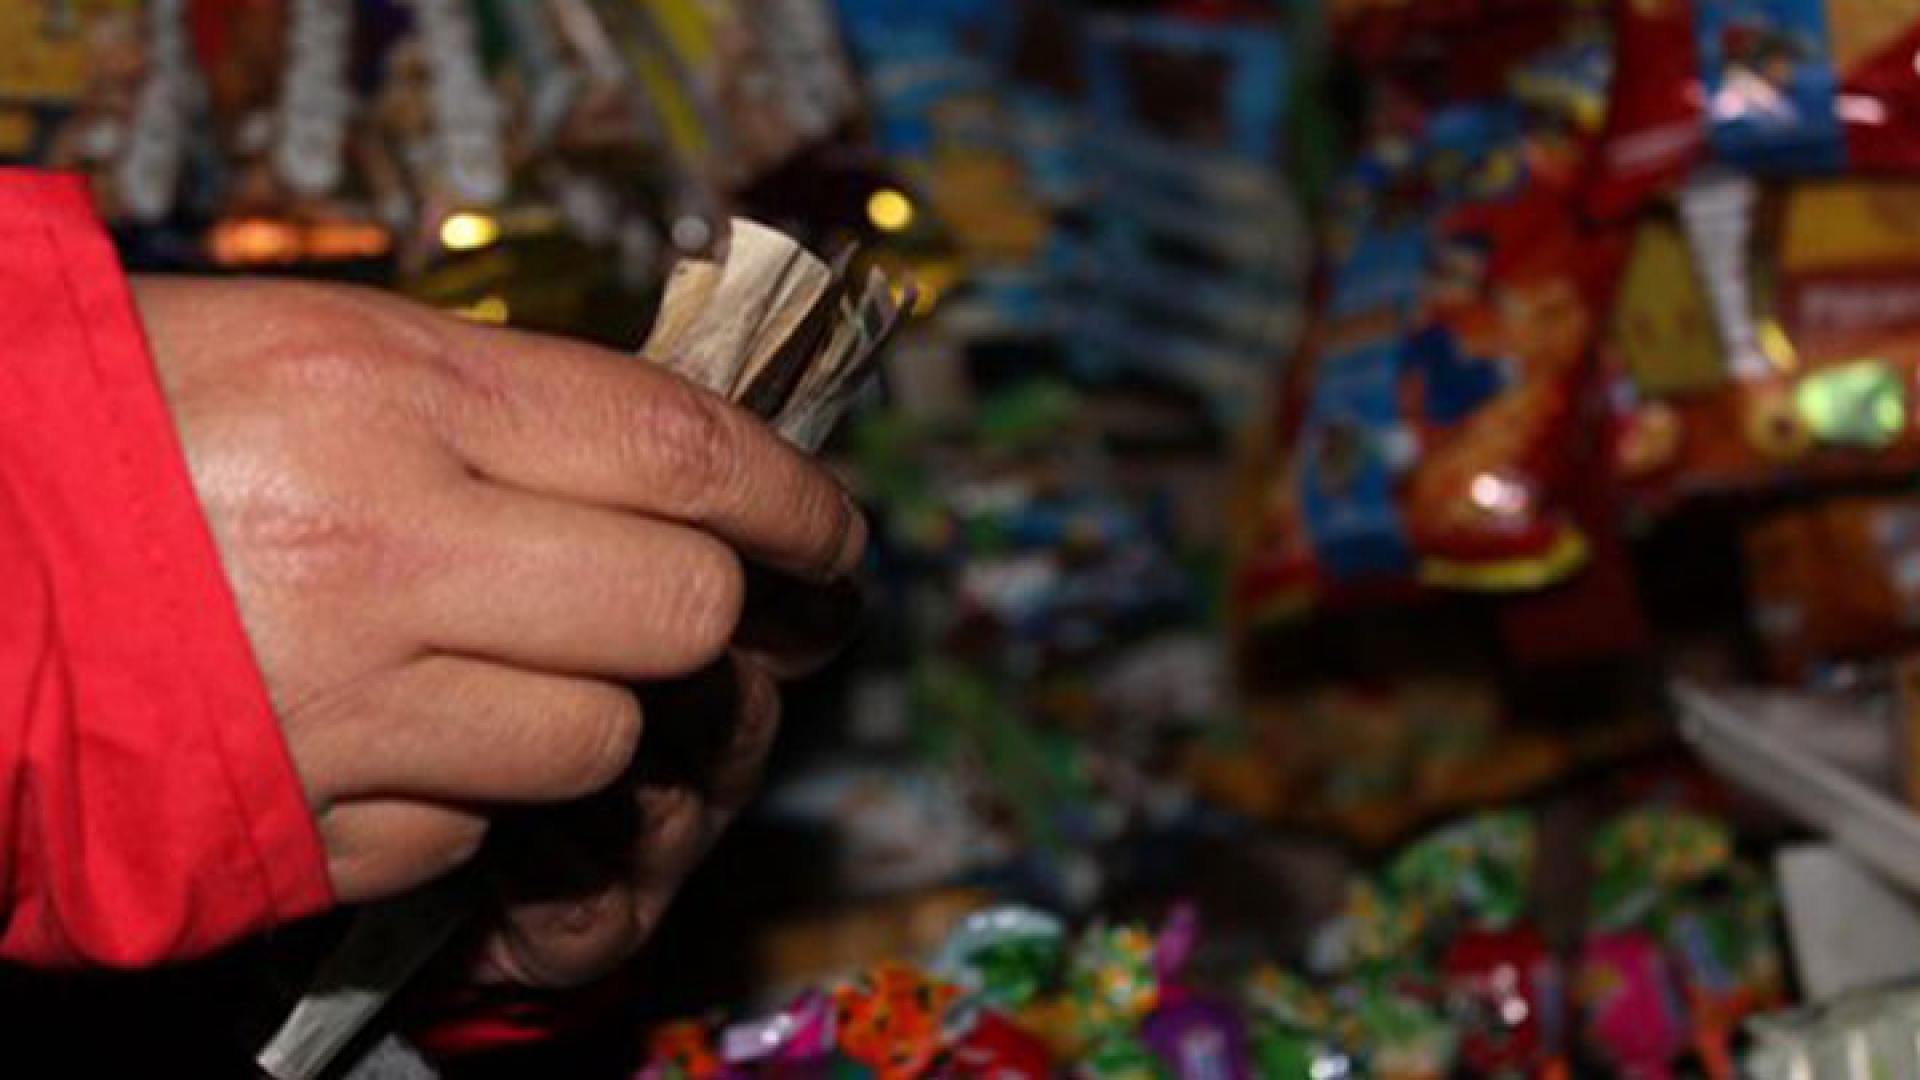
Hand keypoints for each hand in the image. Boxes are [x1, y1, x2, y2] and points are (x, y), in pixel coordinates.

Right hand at [133, 277, 865, 912]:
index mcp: (388, 394)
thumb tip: (664, 453)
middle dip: (709, 609)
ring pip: (599, 737)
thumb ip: (495, 396)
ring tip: (506, 657)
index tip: (833, 528)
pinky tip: (398, 730)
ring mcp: (344, 706)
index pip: (686, 449)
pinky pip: (479, 823)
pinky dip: (476, 787)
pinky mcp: (304, 826)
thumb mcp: (304, 341)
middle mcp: (385, 551)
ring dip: (591, 706)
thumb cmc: (99, 428)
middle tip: (693, 596)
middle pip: (680, 608)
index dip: (795, 496)